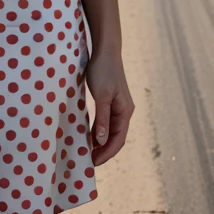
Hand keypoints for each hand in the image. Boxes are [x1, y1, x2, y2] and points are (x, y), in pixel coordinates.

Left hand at [84, 47, 134, 165]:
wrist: (105, 50)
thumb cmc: (103, 70)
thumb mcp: (101, 95)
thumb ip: (102, 118)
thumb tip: (101, 141)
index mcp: (125, 111)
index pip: (118, 139)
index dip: (106, 153)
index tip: (93, 163)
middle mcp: (124, 111)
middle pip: (115, 137)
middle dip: (104, 151)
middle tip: (88, 161)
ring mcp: (118, 106)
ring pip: (110, 130)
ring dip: (100, 142)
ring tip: (88, 152)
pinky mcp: (110, 100)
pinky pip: (105, 121)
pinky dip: (98, 130)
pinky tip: (89, 136)